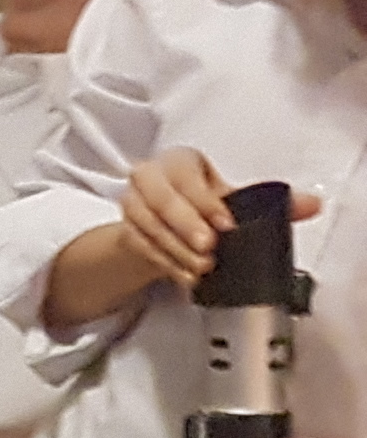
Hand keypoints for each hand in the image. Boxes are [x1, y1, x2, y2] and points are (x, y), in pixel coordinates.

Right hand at [118, 149, 323, 288]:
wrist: (165, 222)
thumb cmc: (199, 201)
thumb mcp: (232, 197)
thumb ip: (274, 201)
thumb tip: (311, 204)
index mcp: (178, 162)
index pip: (185, 177)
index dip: (205, 202)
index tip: (227, 225)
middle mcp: (148, 178)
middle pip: (158, 200)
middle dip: (184, 227)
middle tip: (208, 249)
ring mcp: (132, 204)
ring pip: (147, 227)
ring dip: (176, 251)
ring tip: (202, 268)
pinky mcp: (126, 230)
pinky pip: (143, 247)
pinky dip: (166, 263)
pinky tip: (186, 275)